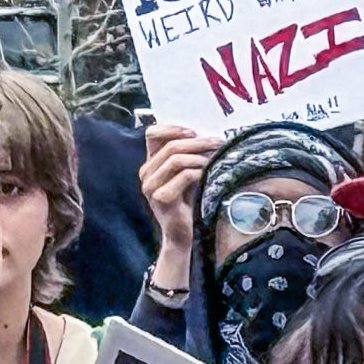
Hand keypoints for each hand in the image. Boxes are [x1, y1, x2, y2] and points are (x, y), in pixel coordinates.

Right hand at [138, 126, 220, 277]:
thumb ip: (186, 157)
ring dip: (200, 156)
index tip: (193, 132)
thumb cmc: (188, 204)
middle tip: (217, 142)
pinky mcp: (161, 198)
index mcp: (150, 165)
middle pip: (170, 146)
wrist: (182, 235)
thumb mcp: (185, 175)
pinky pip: (184, 175)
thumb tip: (204, 135)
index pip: (152, 134)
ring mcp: (151, 186)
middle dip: (197, 142)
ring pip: (176, 159)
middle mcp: (146, 174)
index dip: (172, 128)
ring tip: (216, 158)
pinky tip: (210, 173)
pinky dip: (200, 171)